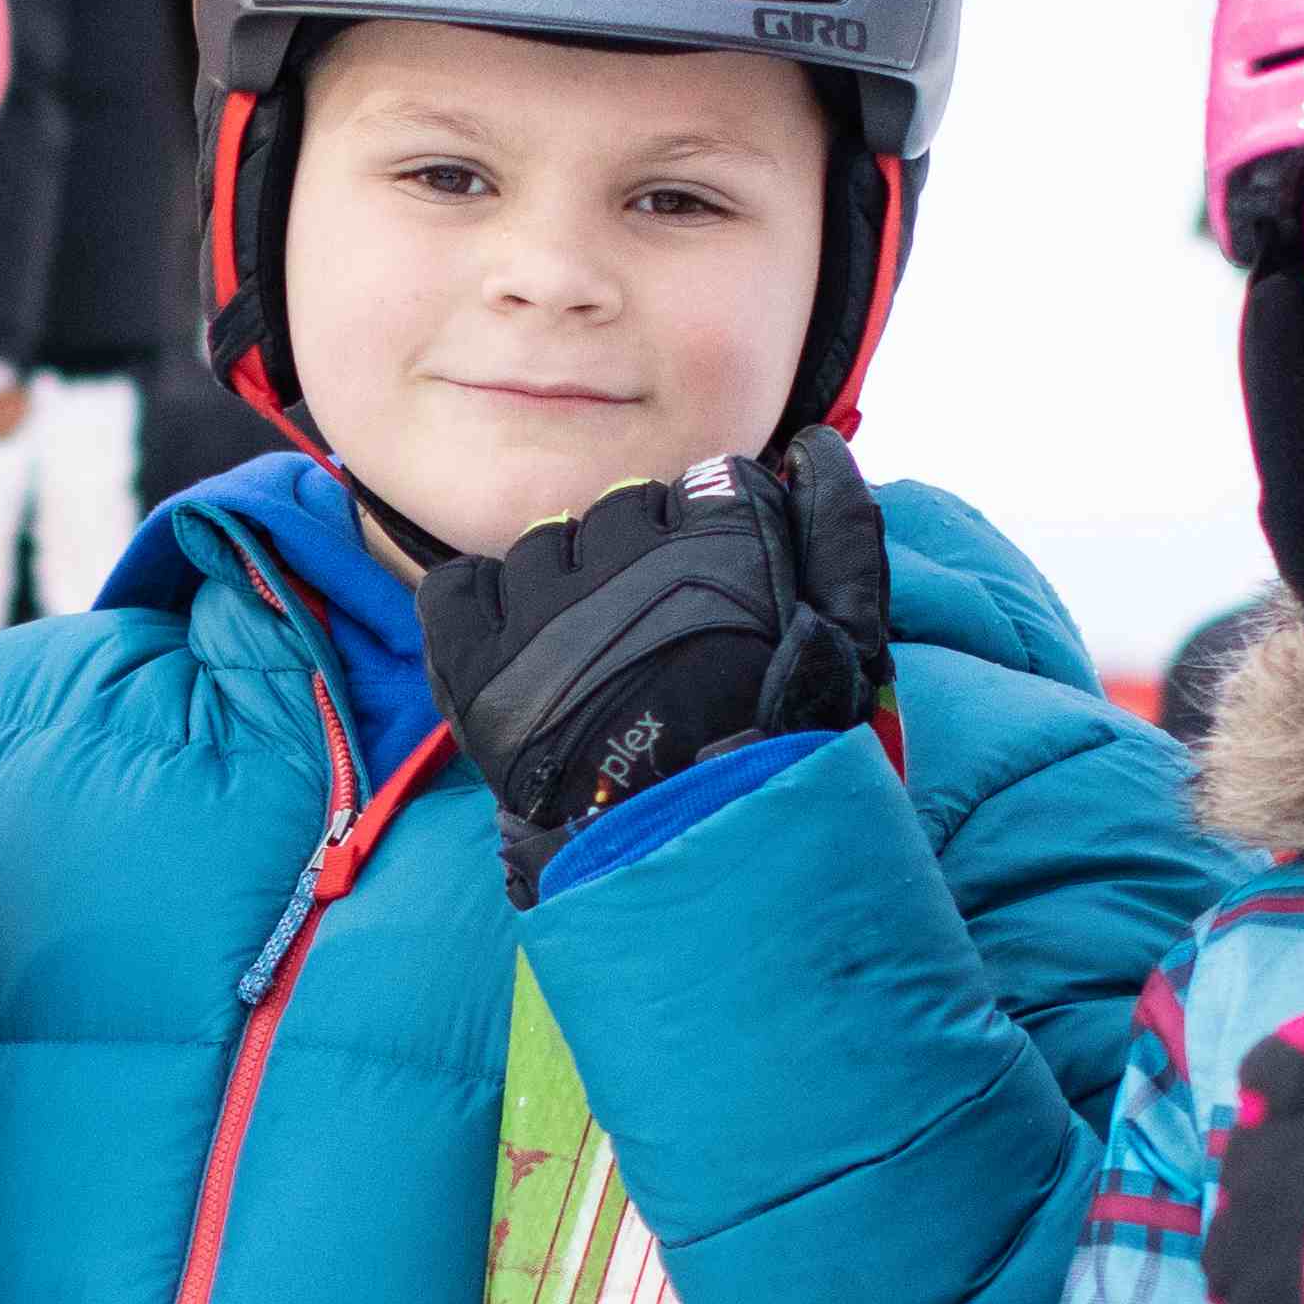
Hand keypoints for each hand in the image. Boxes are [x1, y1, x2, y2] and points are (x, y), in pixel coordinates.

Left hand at [414, 436, 897, 899]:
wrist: (688, 856)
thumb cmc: (777, 753)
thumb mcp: (846, 639)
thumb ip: (840, 535)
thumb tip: (807, 447)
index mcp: (720, 550)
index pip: (706, 488)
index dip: (709, 540)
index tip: (712, 598)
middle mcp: (626, 567)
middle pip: (621, 514)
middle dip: (638, 562)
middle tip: (650, 640)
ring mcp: (542, 616)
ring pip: (543, 546)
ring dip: (564, 587)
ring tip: (589, 660)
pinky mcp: (476, 666)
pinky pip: (457, 589)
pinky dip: (479, 606)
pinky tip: (513, 646)